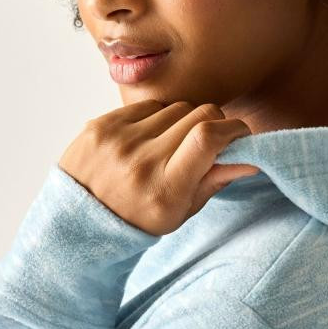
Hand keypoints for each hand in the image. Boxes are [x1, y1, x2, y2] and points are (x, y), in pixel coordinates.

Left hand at [57, 99, 260, 236]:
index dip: (234, 130)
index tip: (240, 136)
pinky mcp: (101, 124)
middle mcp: (140, 160)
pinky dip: (157, 118)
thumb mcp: (179, 213)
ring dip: (184, 121)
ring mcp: (117, 139)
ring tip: (172, 145)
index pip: (208, 138)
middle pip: (199, 115)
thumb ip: (214, 181)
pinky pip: (148, 105)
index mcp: (164, 189)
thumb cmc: (136, 222)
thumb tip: (251, 157)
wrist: (76, 223)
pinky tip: (149, 139)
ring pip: (176, 107)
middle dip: (214, 124)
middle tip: (210, 141)